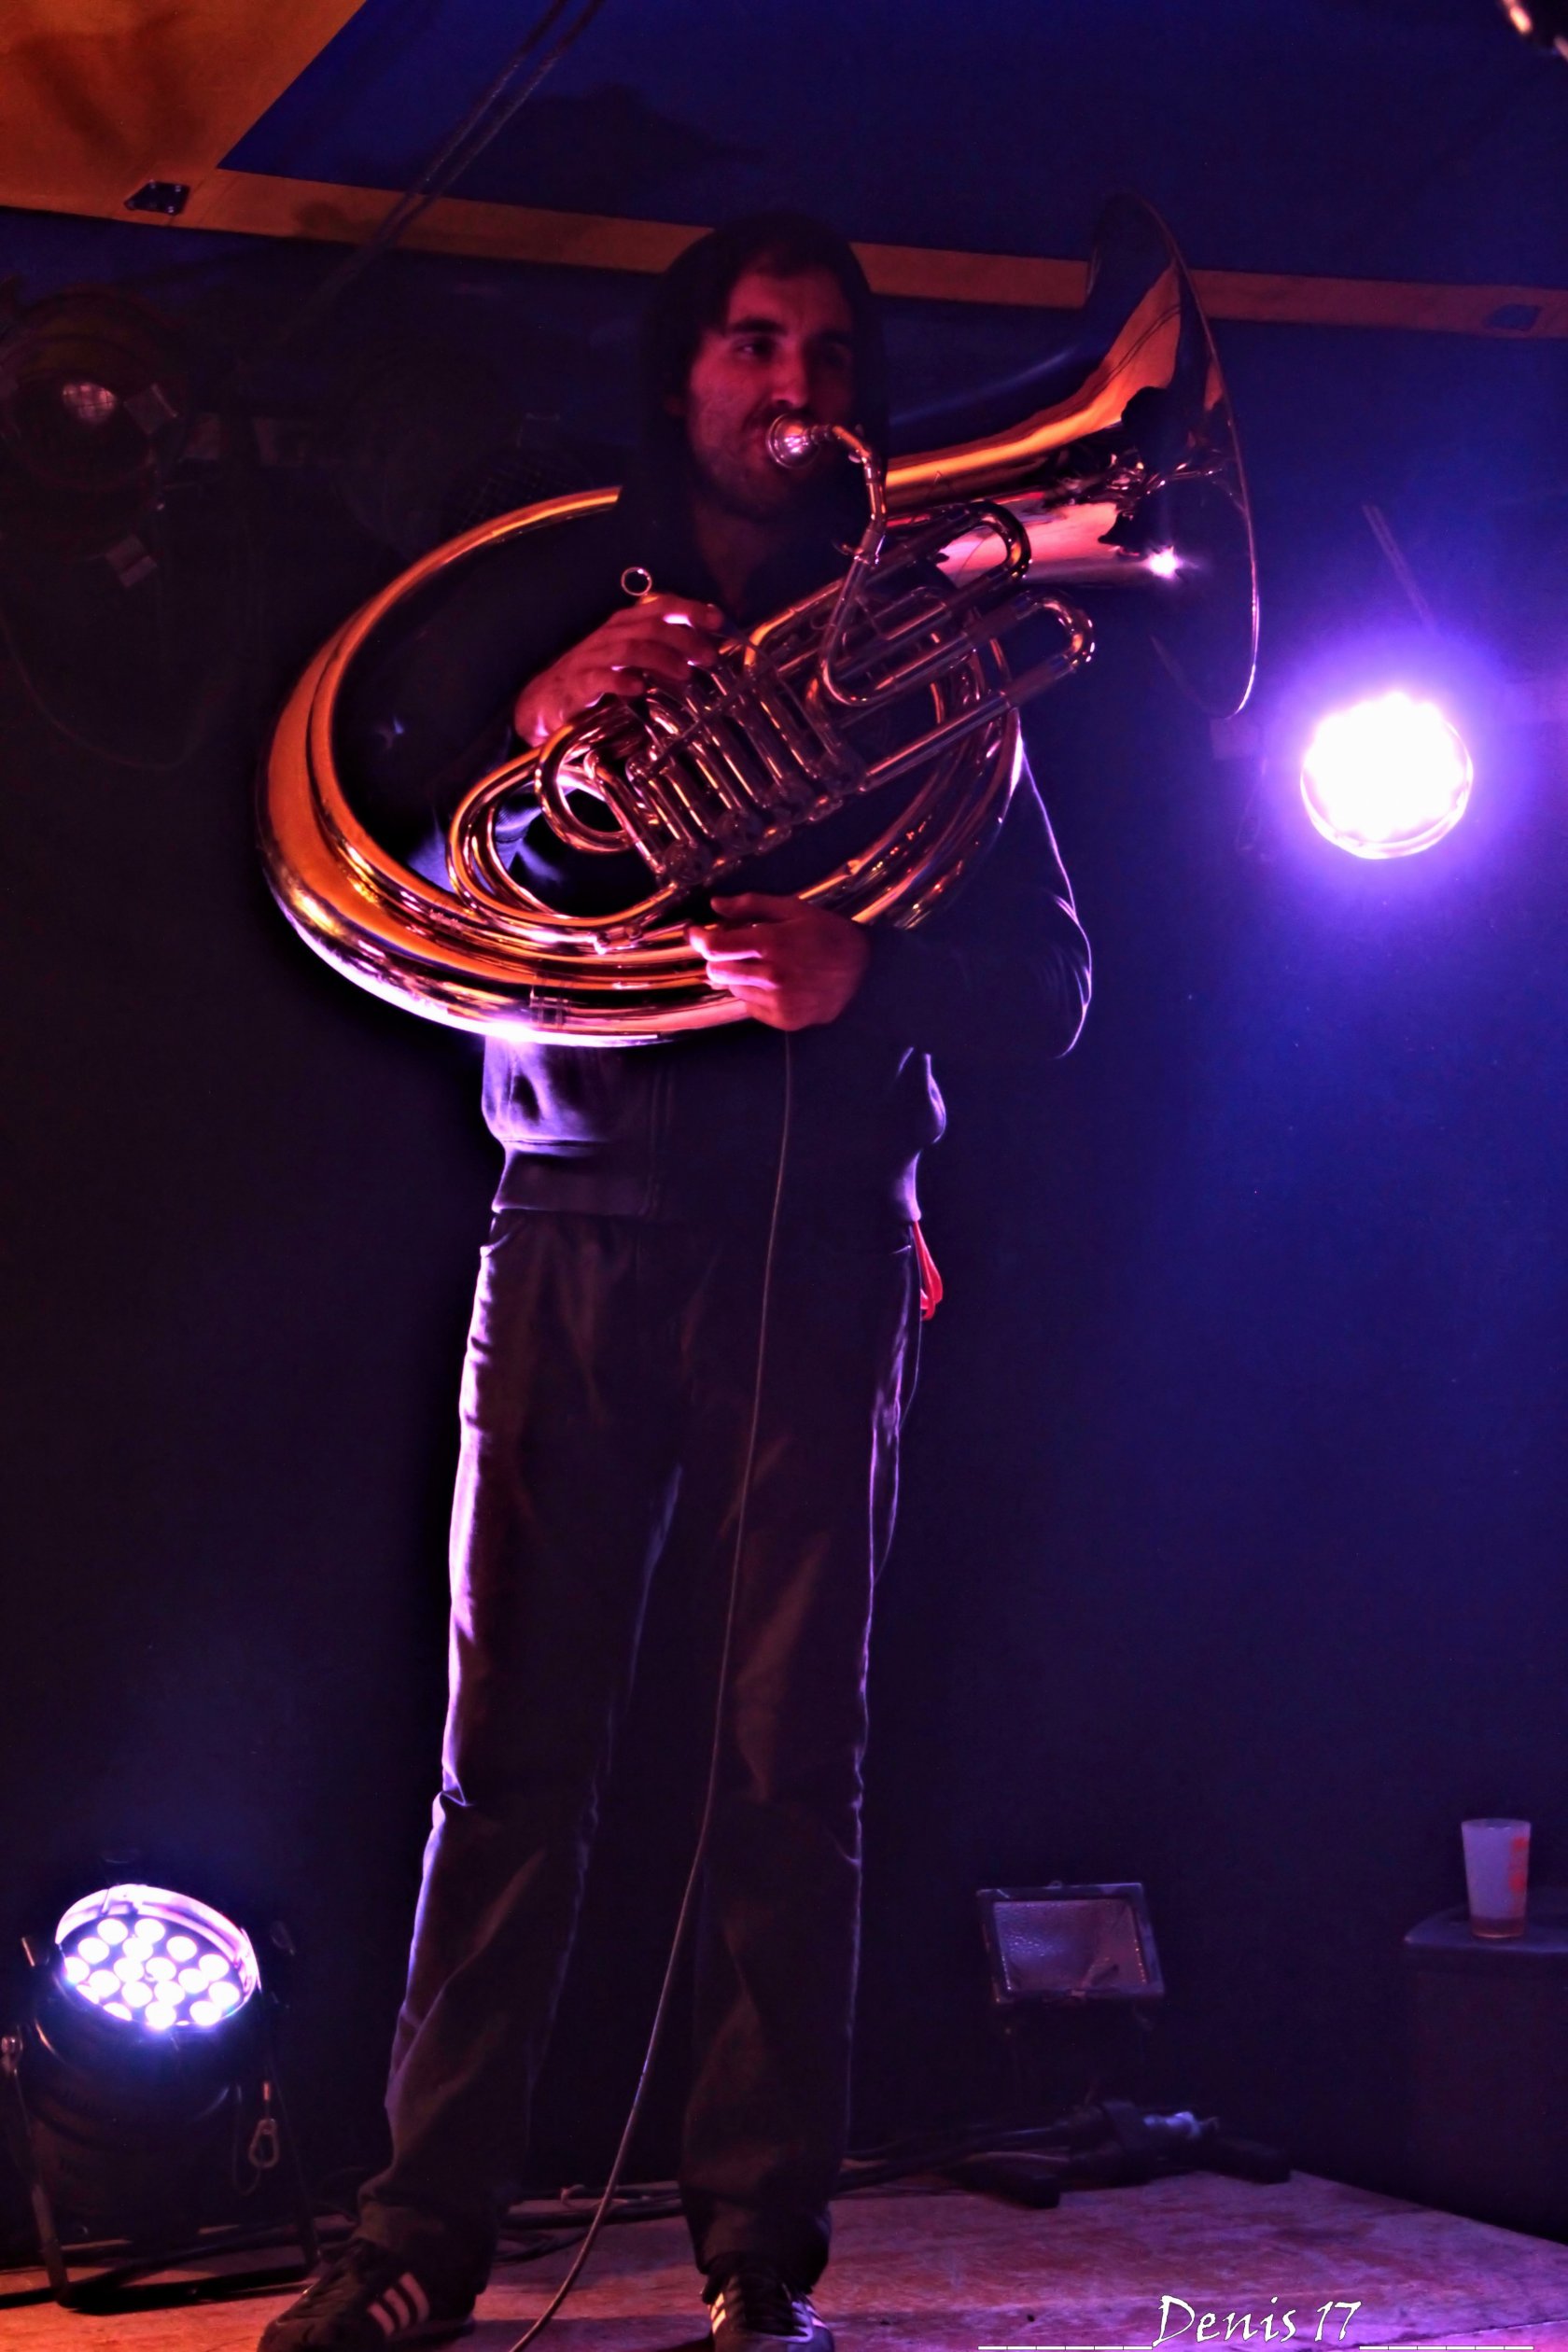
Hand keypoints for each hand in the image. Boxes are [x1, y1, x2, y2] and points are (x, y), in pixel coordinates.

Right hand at [513, 595, 725, 744]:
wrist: (545, 703)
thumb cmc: (593, 682)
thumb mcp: (629, 664)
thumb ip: (659, 657)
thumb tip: (699, 657)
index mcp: (623, 626)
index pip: (660, 607)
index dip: (689, 610)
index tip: (718, 621)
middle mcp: (608, 636)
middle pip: (650, 626)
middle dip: (684, 639)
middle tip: (708, 658)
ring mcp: (591, 658)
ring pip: (630, 648)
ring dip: (661, 659)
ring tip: (684, 674)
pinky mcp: (576, 684)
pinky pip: (600, 678)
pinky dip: (620, 681)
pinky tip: (638, 689)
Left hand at [688, 892, 870, 1030]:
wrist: (867, 973)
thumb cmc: (830, 935)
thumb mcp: (795, 909)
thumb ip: (752, 905)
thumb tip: (715, 904)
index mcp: (771, 943)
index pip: (715, 946)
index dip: (697, 938)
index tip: (694, 931)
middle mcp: (770, 975)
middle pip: (716, 970)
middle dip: (718, 957)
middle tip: (732, 947)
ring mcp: (776, 1001)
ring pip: (732, 988)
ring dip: (737, 974)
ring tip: (761, 964)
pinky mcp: (783, 1019)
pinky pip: (750, 1007)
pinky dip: (754, 994)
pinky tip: (774, 983)